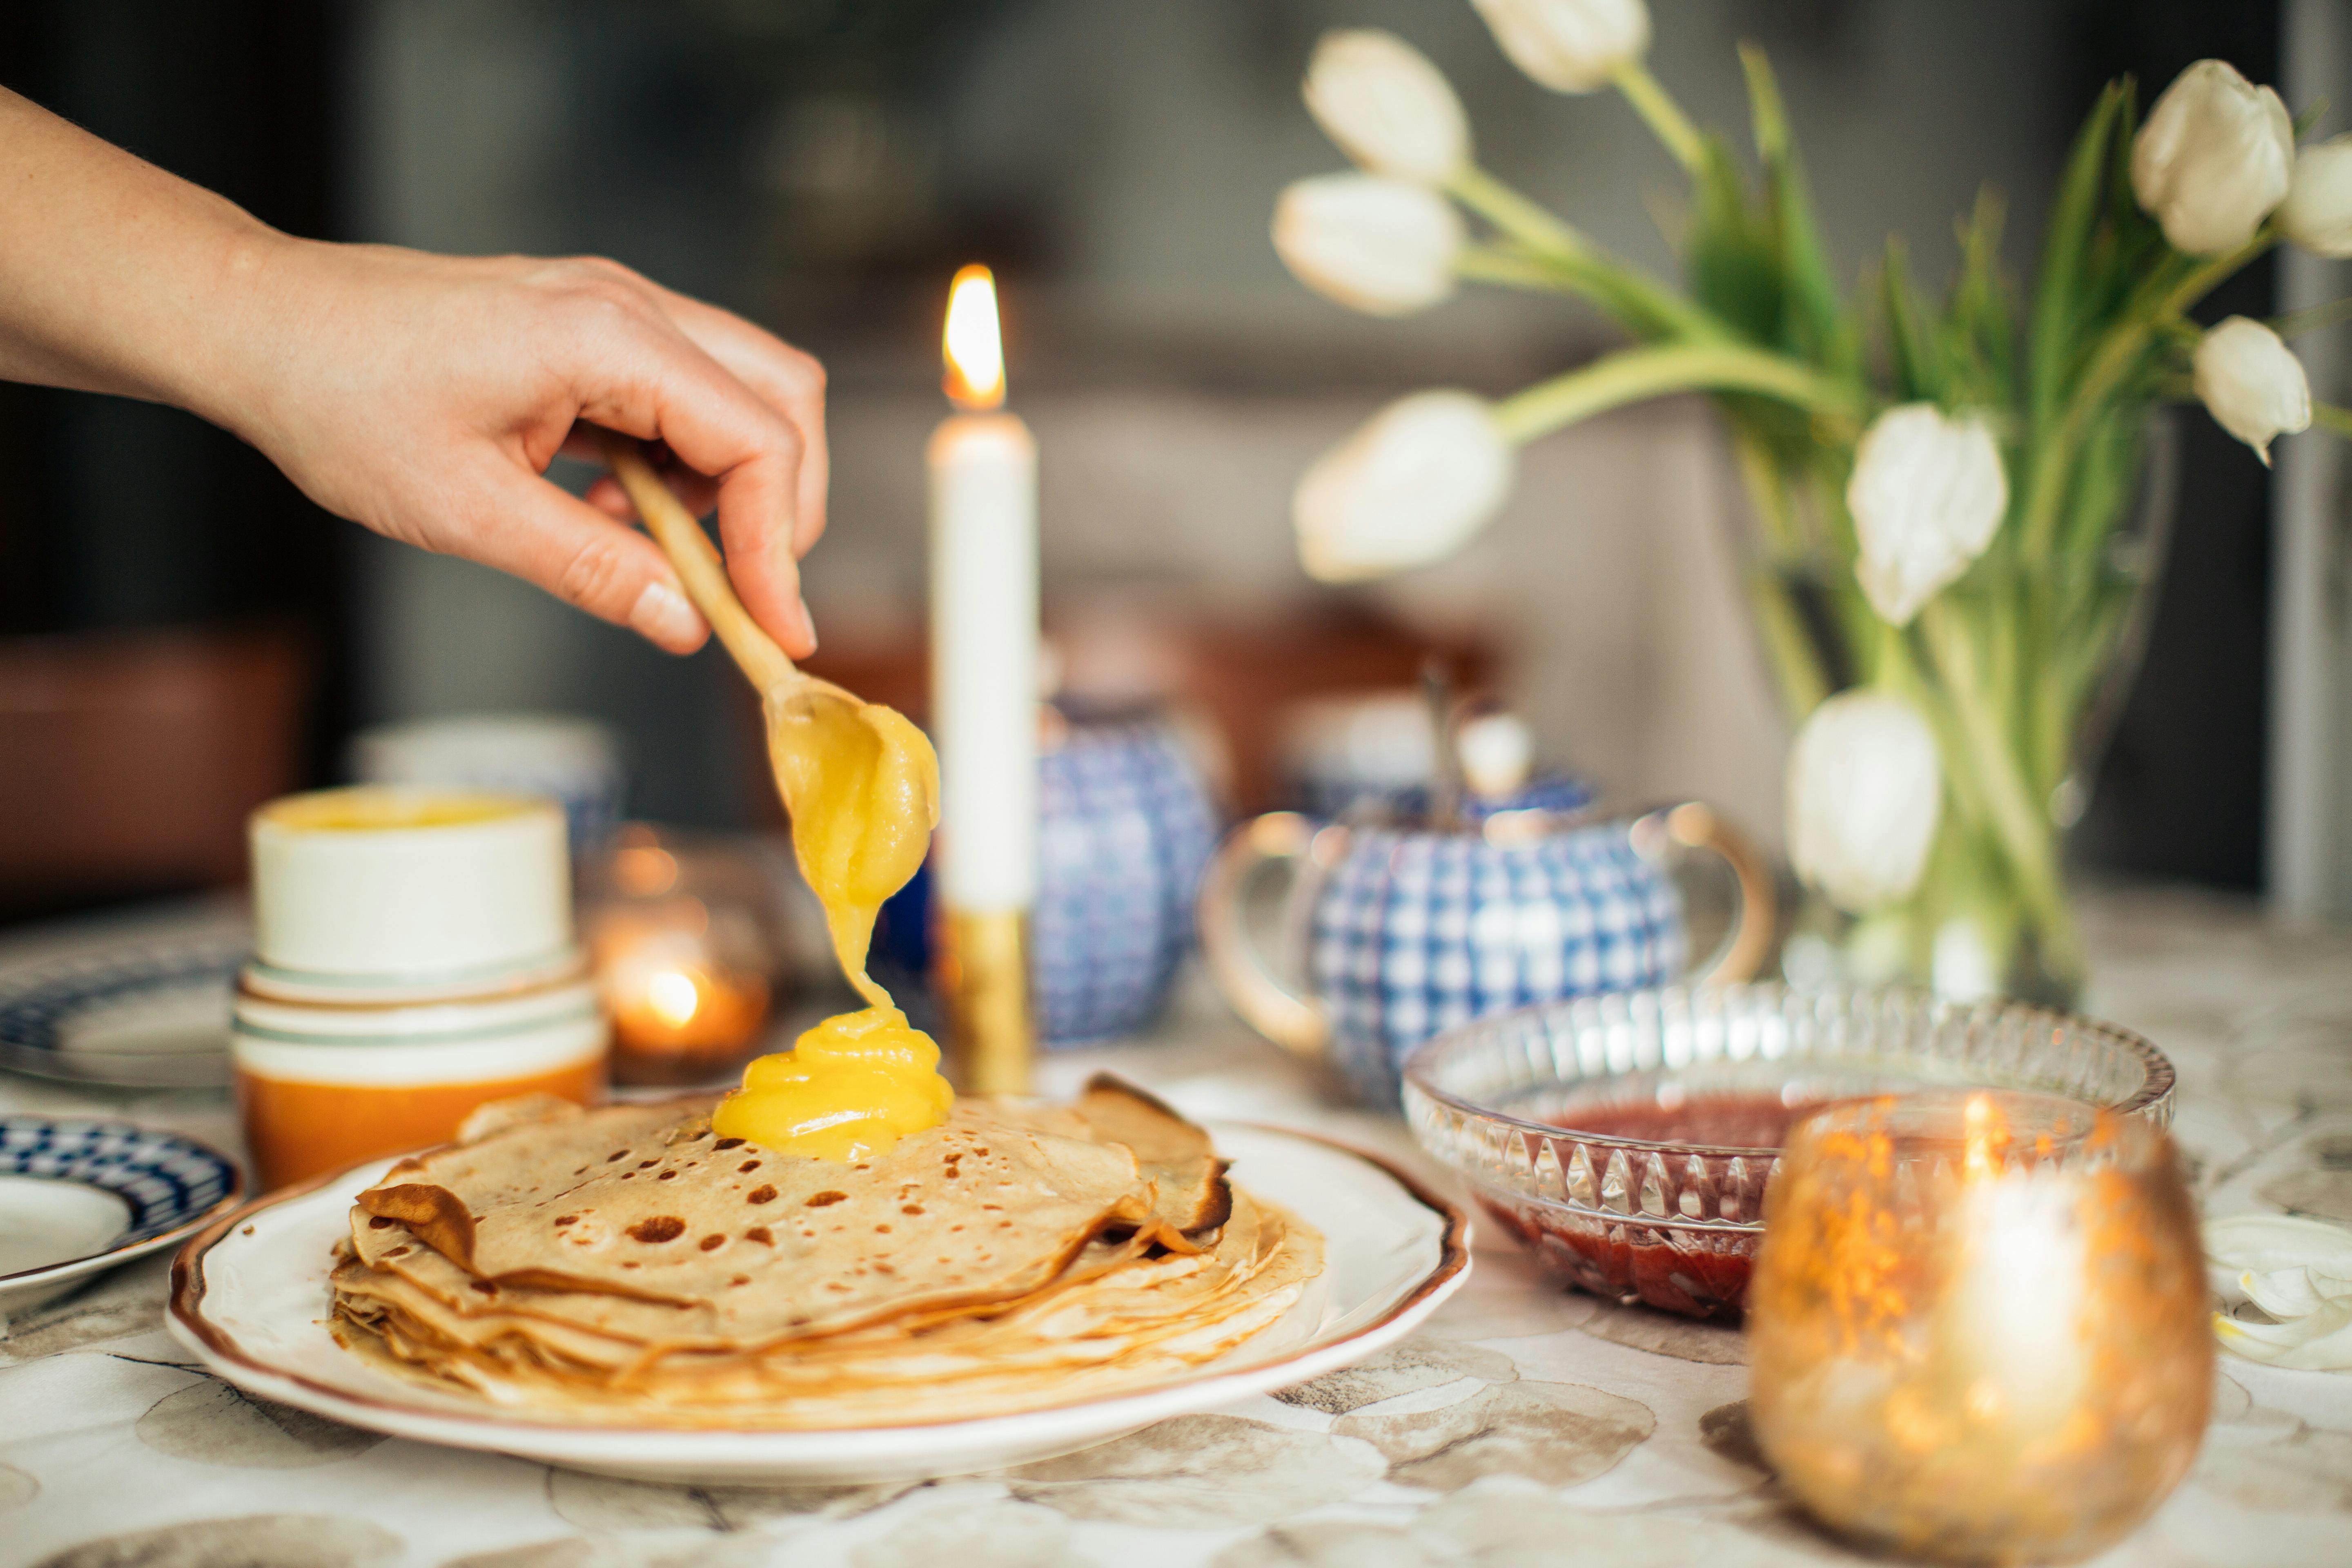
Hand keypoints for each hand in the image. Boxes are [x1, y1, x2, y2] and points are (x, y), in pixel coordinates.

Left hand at [208, 242, 825, 656]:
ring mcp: (614, 308)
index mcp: (608, 337)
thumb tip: (686, 626)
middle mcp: (629, 305)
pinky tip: (616, 505)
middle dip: (785, 504)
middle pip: (784, 396)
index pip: (758, 439)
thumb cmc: (341, 399)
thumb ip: (593, 568)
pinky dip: (683, 462)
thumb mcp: (468, 510)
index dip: (778, 545)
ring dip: (732, 483)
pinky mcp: (593, 327)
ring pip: (742, 391)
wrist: (262, 324)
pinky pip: (685, 391)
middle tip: (748, 592)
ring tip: (659, 547)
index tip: (771, 628)